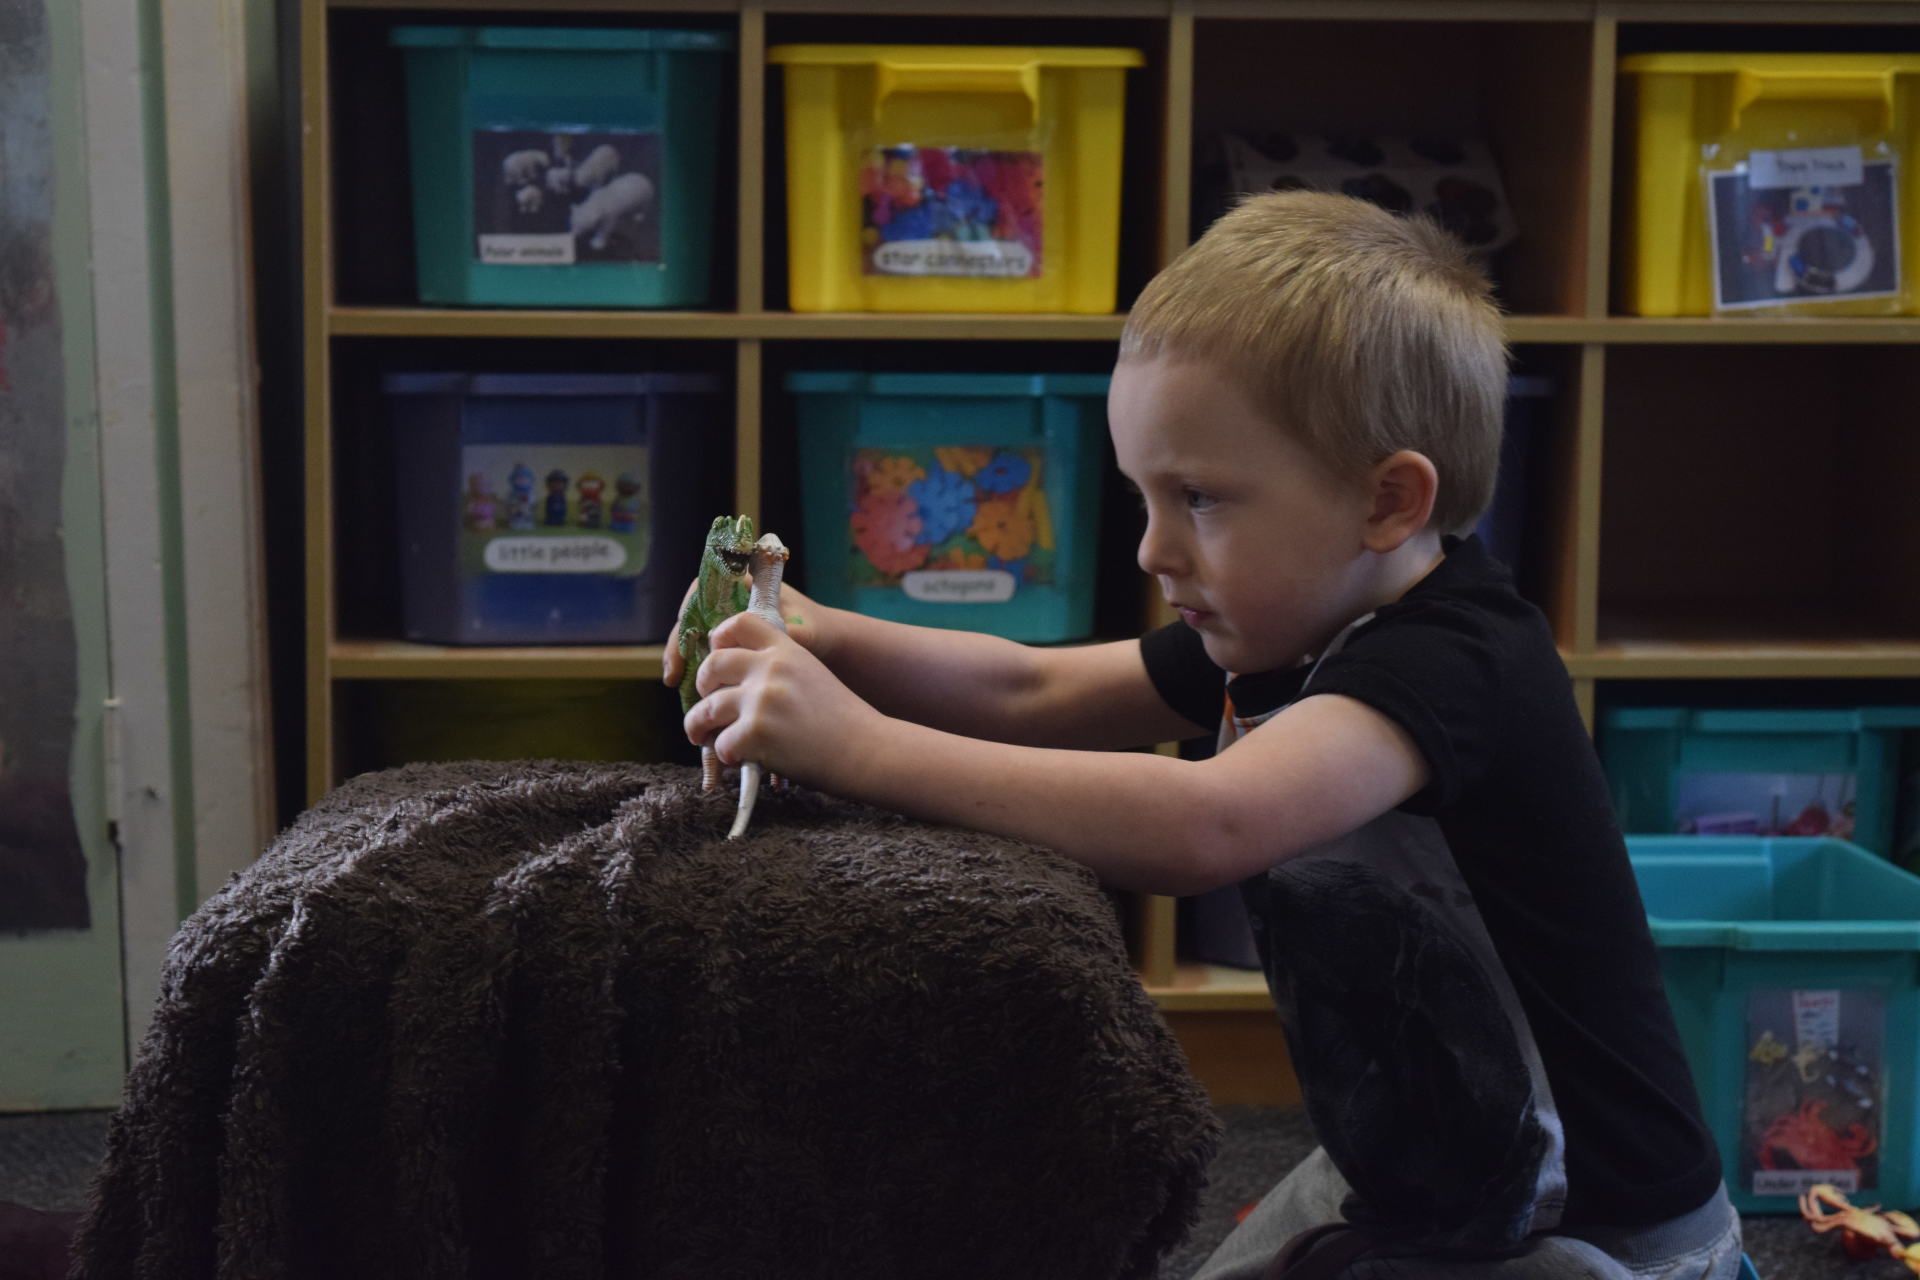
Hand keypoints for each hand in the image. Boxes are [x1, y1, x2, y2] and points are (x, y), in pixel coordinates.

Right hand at [661, 576, 829, 687]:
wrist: (830, 647)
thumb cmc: (817, 630)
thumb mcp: (802, 631)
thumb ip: (782, 633)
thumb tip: (758, 643)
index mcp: (747, 585)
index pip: (705, 588)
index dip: (688, 609)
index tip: (685, 634)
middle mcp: (733, 602)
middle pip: (693, 615)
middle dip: (679, 642)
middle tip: (673, 671)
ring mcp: (730, 624)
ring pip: (696, 636)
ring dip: (684, 659)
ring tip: (676, 684)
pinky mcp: (732, 646)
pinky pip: (707, 655)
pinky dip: (699, 671)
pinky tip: (694, 692)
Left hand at [682, 611, 876, 788]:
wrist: (867, 750)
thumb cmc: (841, 720)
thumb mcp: (811, 675)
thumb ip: (778, 669)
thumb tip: (732, 680)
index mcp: (786, 650)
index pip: (739, 623)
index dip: (719, 638)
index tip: (719, 661)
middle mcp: (771, 669)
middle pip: (712, 665)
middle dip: (701, 688)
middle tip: (706, 706)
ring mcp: (762, 700)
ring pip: (706, 709)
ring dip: (699, 728)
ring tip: (704, 738)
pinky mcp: (757, 732)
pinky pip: (720, 744)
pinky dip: (726, 757)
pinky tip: (740, 759)